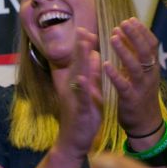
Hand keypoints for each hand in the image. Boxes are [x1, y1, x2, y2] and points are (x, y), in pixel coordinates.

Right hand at [54, 28, 101, 157]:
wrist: (74, 140)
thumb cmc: (83, 115)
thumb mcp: (89, 92)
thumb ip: (91, 75)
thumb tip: (94, 55)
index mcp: (77, 82)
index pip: (80, 59)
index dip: (83, 44)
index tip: (86, 28)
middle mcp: (73, 86)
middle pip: (77, 62)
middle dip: (81, 45)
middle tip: (84, 28)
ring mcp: (74, 97)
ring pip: (78, 76)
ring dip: (81, 60)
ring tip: (85, 45)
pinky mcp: (78, 109)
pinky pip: (80, 97)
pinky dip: (82, 87)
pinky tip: (83, 78)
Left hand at [104, 18, 162, 137]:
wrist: (145, 124)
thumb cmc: (141, 95)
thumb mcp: (141, 74)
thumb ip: (135, 56)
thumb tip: (128, 34)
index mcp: (151, 68)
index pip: (152, 46)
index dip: (142, 32)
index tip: (131, 19)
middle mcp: (149, 75)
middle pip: (145, 52)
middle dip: (134, 36)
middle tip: (122, 23)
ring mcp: (141, 87)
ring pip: (135, 66)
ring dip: (124, 51)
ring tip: (113, 38)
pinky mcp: (131, 99)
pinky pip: (123, 85)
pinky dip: (115, 74)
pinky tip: (105, 65)